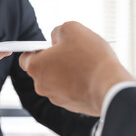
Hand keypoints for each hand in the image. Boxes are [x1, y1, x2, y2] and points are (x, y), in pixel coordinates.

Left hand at [19, 21, 135, 115]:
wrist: (110, 88)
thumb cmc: (90, 58)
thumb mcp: (72, 30)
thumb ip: (58, 32)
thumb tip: (55, 39)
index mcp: (35, 67)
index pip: (25, 58)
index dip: (37, 49)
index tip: (50, 46)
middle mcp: (41, 85)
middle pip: (42, 69)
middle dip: (54, 60)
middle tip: (72, 52)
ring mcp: (55, 97)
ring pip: (56, 80)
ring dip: (66, 72)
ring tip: (85, 64)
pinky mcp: (69, 106)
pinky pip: (69, 91)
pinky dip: (76, 83)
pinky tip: (90, 76)